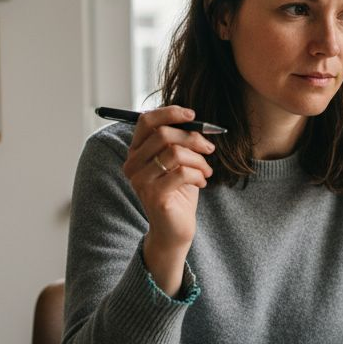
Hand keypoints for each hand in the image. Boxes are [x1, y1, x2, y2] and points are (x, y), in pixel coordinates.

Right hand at [121, 105, 215, 294]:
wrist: (175, 230)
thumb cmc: (179, 193)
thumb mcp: (179, 162)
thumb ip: (179, 141)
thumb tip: (195, 119)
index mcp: (136, 151)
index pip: (146, 121)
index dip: (170, 113)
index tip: (193, 115)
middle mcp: (133, 164)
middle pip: (164, 134)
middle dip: (193, 138)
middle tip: (209, 148)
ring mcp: (140, 180)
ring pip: (175, 152)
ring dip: (199, 159)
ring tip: (206, 170)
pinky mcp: (153, 195)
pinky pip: (182, 172)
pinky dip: (198, 174)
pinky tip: (202, 182)